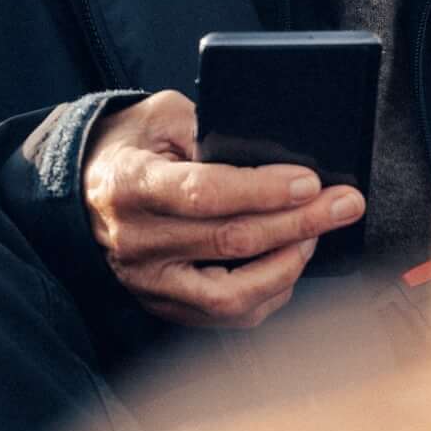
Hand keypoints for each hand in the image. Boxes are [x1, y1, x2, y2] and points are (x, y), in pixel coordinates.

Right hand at [84, 90, 359, 331]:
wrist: (85, 188)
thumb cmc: (131, 146)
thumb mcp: (162, 116)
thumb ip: (209, 129)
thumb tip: (272, 156)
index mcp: (130, 184)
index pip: (205, 194)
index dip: (264, 190)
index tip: (310, 182)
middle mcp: (135, 240)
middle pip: (231, 241)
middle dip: (299, 222)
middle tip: (345, 204)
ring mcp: (148, 281)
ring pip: (232, 293)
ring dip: (287, 265)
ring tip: (314, 235)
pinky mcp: (163, 304)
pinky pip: (227, 315)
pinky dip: (269, 292)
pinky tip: (289, 263)